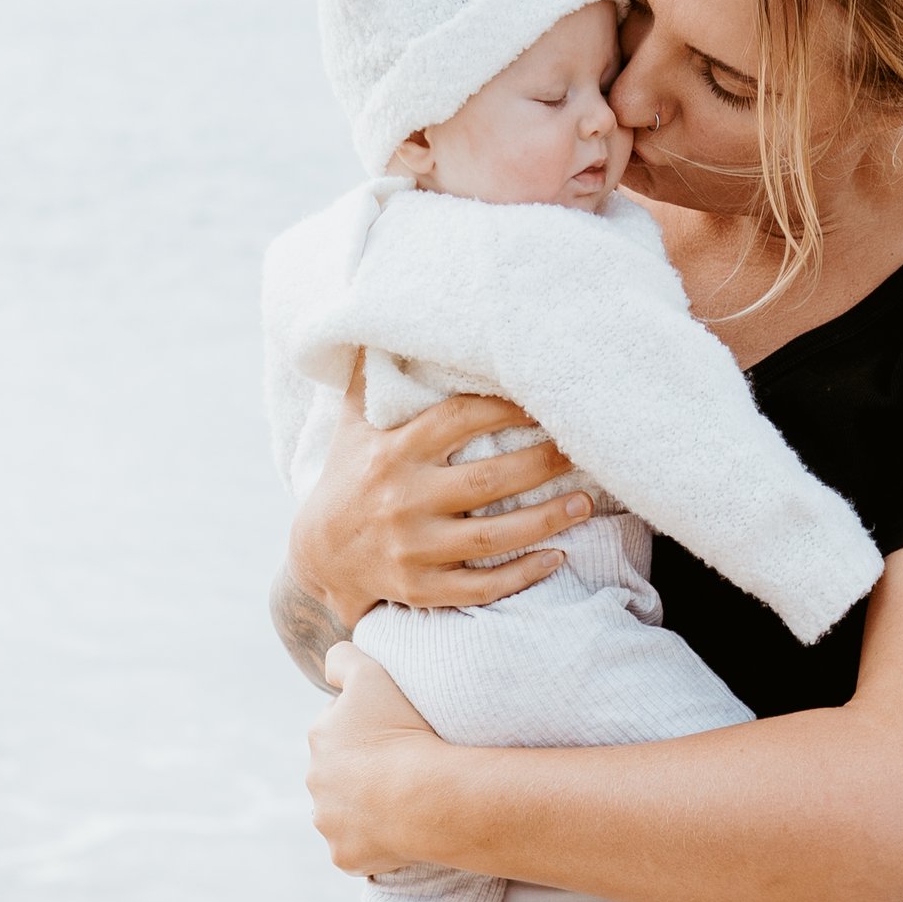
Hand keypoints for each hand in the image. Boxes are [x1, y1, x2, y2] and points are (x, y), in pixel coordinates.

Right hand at [286, 354, 593, 626]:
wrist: (317, 554)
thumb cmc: (349, 476)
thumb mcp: (353, 424)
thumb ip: (375, 376)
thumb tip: (381, 312)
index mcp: (393, 452)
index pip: (459, 420)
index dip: (506, 407)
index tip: (545, 400)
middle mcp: (402, 499)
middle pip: (486, 481)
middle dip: (542, 465)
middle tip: (583, 452)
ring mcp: (412, 549)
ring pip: (490, 538)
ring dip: (545, 521)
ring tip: (585, 503)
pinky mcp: (420, 589)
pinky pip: (479, 587)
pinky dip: (521, 576)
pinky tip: (557, 557)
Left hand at [307, 641, 440, 875]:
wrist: (420, 796)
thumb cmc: (399, 731)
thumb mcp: (372, 674)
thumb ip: (343, 658)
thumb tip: (330, 665)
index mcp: (320, 738)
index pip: (338, 725)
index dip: (367, 725)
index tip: (392, 729)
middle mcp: (315, 782)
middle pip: (339, 771)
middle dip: (361, 768)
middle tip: (401, 765)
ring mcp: (328, 823)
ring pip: (343, 811)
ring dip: (364, 806)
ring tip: (402, 799)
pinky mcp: (344, 856)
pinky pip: (357, 847)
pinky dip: (373, 841)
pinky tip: (398, 830)